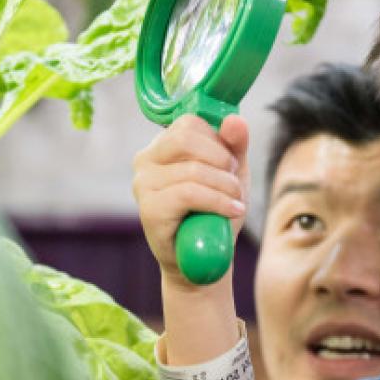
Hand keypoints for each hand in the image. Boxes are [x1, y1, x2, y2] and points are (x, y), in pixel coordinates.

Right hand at [132, 114, 249, 286]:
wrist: (204, 259)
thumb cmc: (214, 212)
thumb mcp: (230, 173)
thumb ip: (234, 144)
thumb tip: (235, 120)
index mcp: (162, 146)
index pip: (190, 123)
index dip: (219, 142)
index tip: (230, 165)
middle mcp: (145, 160)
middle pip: (186, 139)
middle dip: (221, 160)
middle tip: (233, 183)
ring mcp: (143, 185)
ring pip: (193, 170)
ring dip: (226, 187)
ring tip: (235, 202)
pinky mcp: (149, 209)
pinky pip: (189, 193)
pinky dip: (218, 201)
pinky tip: (232, 211)